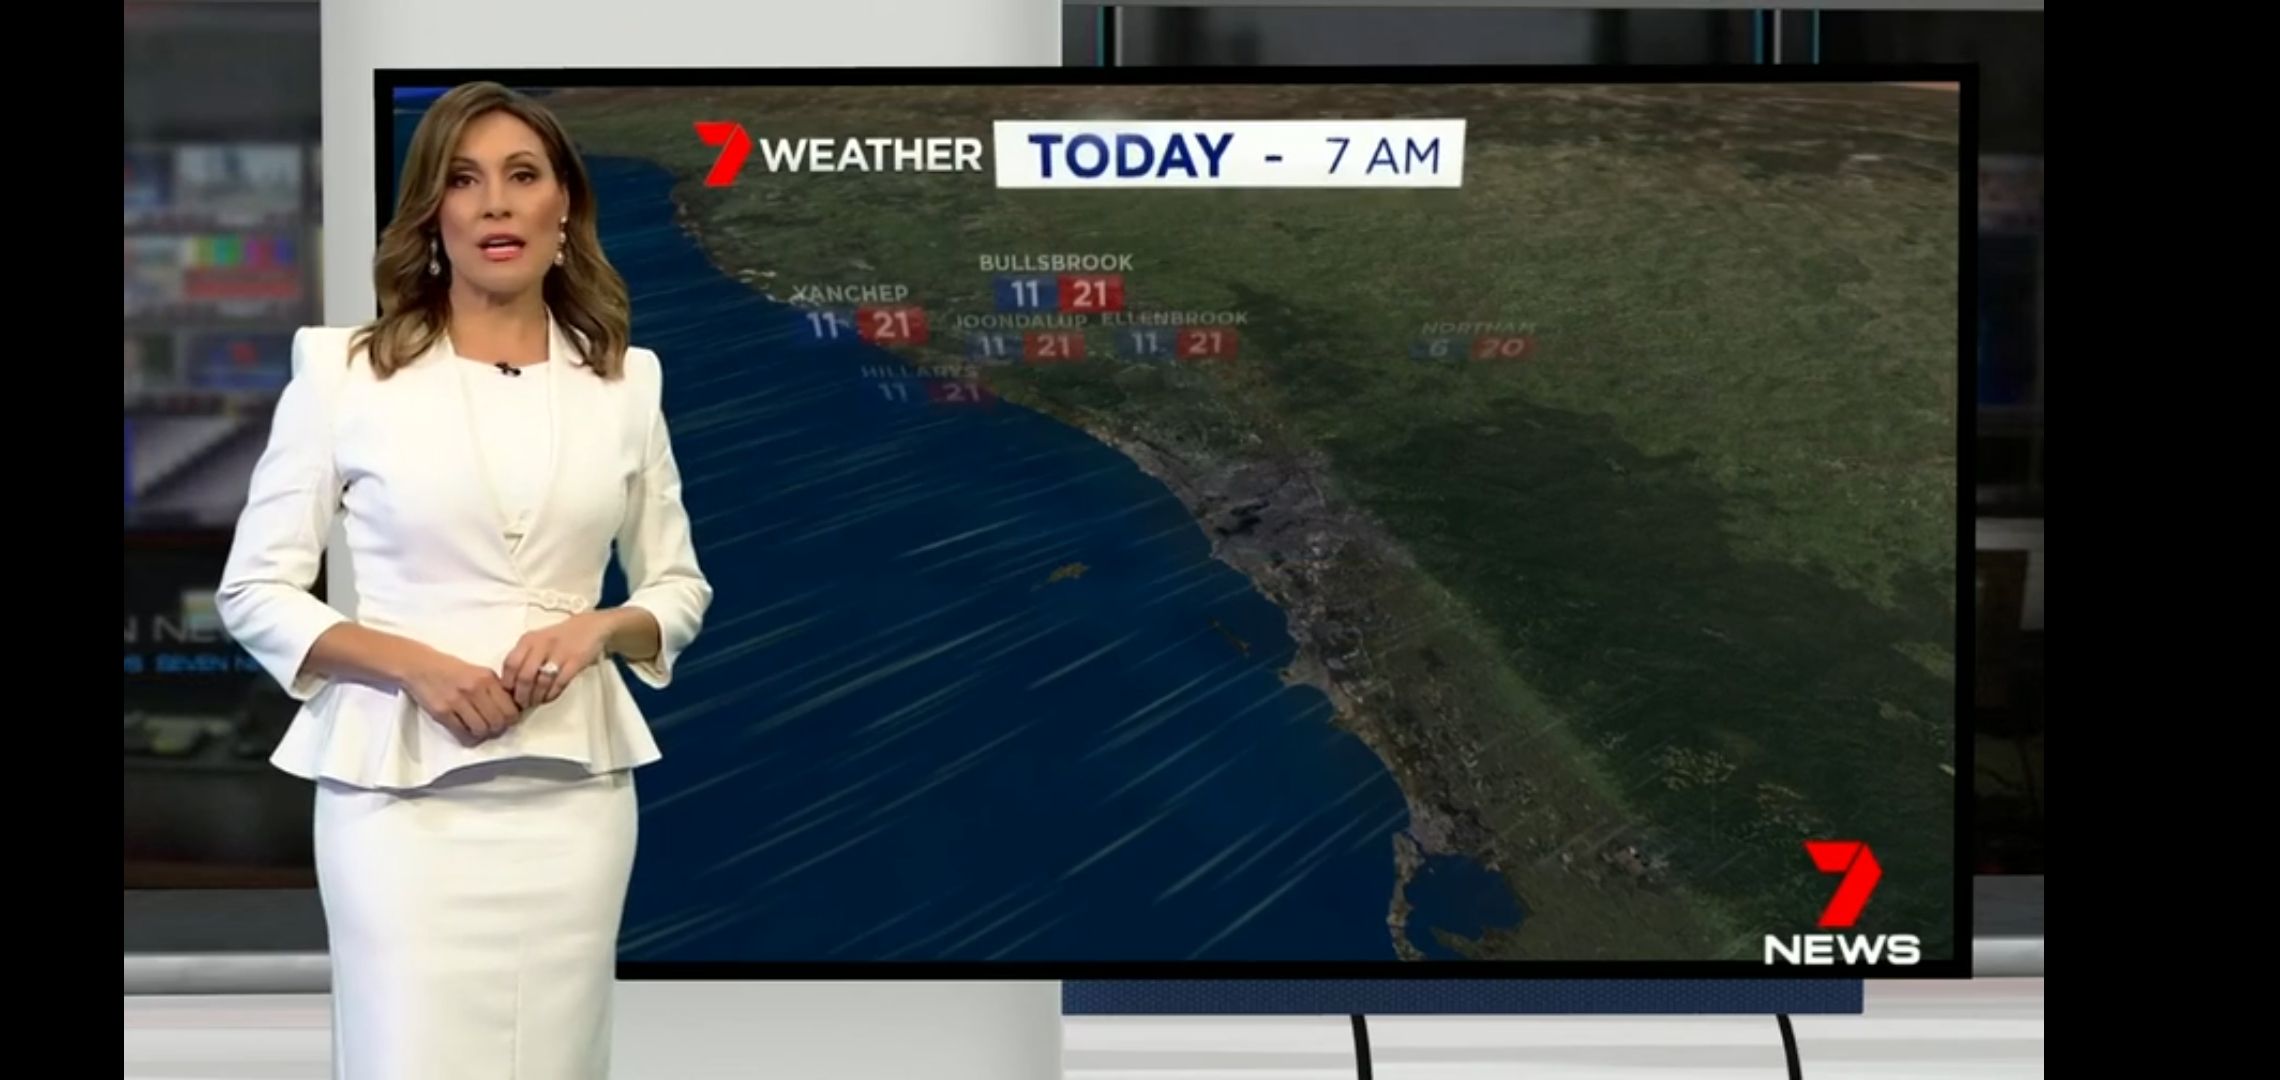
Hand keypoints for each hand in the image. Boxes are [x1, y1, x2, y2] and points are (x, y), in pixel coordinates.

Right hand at [401, 649, 520, 744]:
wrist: (420, 666)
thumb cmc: (451, 670)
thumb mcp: (479, 672)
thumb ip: (495, 688)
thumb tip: (512, 709)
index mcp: (487, 678)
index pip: (510, 709)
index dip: (511, 719)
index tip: (507, 720)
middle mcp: (474, 689)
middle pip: (498, 722)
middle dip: (498, 729)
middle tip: (493, 728)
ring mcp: (457, 701)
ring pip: (481, 730)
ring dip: (483, 734)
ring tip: (479, 729)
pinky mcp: (442, 712)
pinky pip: (462, 733)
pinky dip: (468, 737)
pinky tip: (467, 732)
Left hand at [502, 613, 613, 709]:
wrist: (590, 627)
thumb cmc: (559, 638)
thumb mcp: (536, 641)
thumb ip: (523, 658)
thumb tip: (509, 684)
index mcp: (528, 640)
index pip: (510, 664)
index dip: (507, 683)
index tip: (508, 694)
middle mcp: (542, 644)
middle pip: (524, 676)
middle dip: (521, 695)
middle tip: (522, 703)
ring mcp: (559, 653)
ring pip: (542, 682)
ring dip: (536, 697)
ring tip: (534, 702)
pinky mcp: (575, 661)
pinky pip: (559, 683)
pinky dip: (551, 694)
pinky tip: (548, 698)